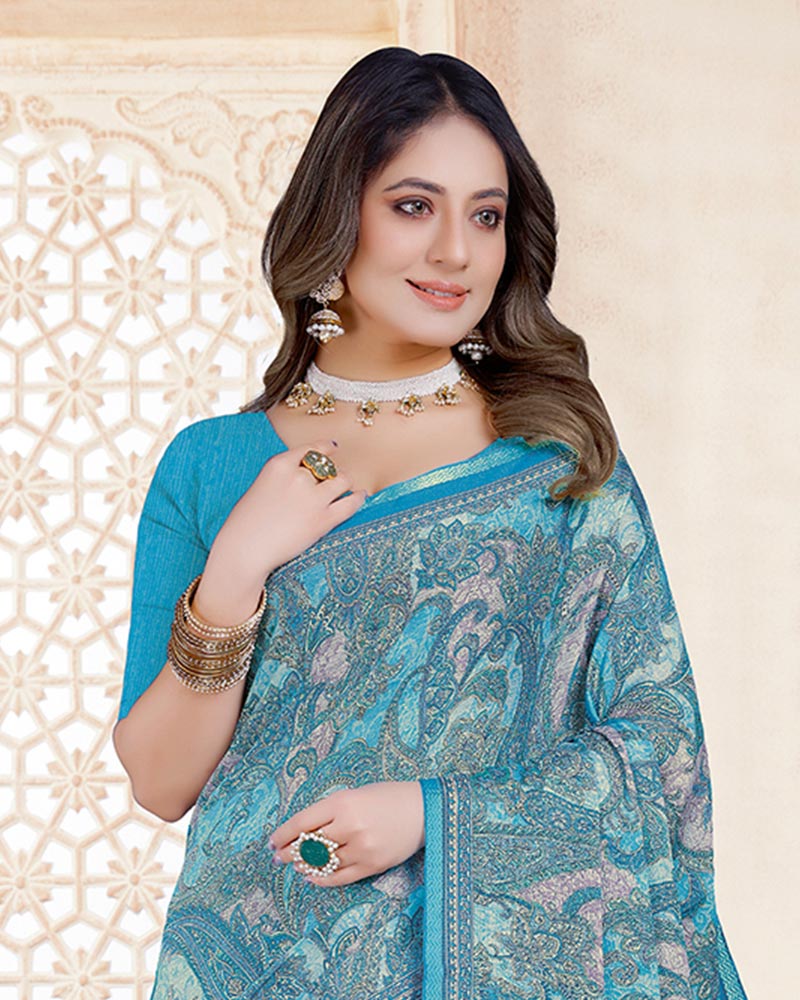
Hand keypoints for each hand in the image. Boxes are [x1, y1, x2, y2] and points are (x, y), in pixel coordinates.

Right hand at [194, 439, 366, 621]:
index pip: (310, 449)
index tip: (333, 447)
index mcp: (279, 464)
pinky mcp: (324, 519)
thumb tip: (304, 479)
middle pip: (327, 466)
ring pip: (343, 480)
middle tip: (332, 480)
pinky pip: (351, 503)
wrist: (244, 549)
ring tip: (347, 488)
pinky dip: (358, 498)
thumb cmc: (245, 523)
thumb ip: (282, 479)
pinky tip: (360, 496)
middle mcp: (298, 476)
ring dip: (345, 483)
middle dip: (330, 473)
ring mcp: (313, 497)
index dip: (325, 447)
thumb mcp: (259, 487)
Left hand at [268, 781, 424, 886]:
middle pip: (309, 845)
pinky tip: (312, 877)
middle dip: (290, 852)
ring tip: (297, 864)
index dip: (283, 835)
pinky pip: (340, 878)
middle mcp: (350, 826)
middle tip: (279, 857)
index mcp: (343, 802)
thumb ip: (330, 812)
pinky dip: (322, 879)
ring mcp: (362, 848)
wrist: (424, 810)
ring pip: (323, 863)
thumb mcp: (355, 794)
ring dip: (305, 865)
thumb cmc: (387, 797)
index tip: (272, 842)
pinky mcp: (373, 865)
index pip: (302, 822)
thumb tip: (303, 833)